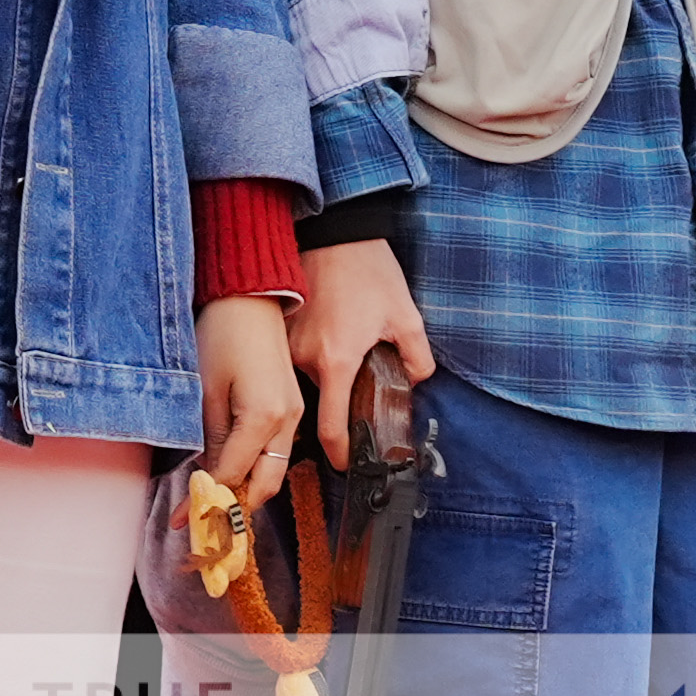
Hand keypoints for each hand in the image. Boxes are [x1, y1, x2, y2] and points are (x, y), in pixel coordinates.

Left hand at [195, 294, 300, 509]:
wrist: (249, 295)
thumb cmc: (223, 333)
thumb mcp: (206, 390)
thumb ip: (210, 439)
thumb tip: (206, 478)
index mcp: (264, 418)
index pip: (232, 476)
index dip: (204, 501)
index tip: (181, 519)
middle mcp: (287, 421)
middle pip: (264, 485)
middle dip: (234, 508)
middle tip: (201, 520)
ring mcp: (294, 414)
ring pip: (273, 470)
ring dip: (246, 489)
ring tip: (212, 501)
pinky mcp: (290, 405)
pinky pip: (276, 450)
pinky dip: (255, 467)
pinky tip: (230, 469)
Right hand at [284, 238, 431, 466]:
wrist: (335, 231)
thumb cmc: (369, 271)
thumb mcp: (406, 315)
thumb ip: (417, 357)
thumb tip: (414, 380)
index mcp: (337, 361)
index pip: (331, 428)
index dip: (339, 454)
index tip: (345, 464)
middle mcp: (305, 358)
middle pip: (319, 400)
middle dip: (338, 400)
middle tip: (358, 386)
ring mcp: (286, 343)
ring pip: (305, 378)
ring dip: (322, 375)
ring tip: (342, 349)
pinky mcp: (279, 328)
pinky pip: (291, 357)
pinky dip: (307, 356)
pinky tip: (326, 333)